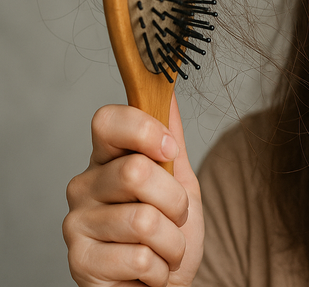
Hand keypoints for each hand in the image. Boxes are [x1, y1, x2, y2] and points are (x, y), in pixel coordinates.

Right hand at [63, 95, 203, 286]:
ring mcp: (77, 224)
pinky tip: (149, 272)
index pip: (106, 120)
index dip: (144, 130)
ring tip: (163, 249)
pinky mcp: (79, 262)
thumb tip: (168, 91)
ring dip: (172, 242)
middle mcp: (84, 186)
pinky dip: (160, 269)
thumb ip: (171, 138)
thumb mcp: (180, 180)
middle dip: (175, 202)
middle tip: (175, 218)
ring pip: (144, 220)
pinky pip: (140, 258)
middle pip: (136, 171)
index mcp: (107, 159)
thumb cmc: (169, 232)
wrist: (165, 285)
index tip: (169, 151)